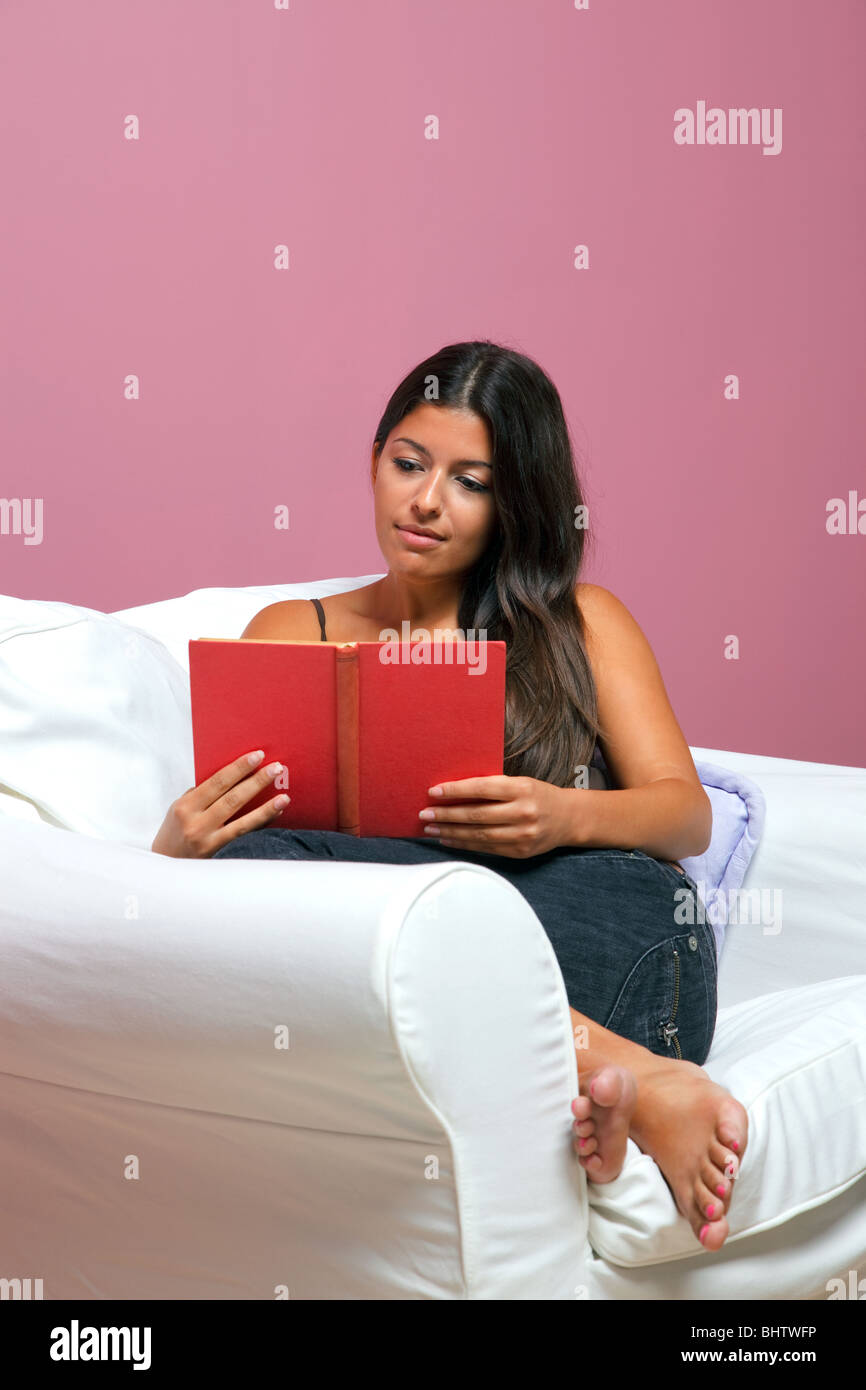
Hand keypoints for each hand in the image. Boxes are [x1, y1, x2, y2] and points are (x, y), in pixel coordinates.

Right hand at [151, 750, 288, 857]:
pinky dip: (260, 823)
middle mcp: (196, 822)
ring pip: (242, 821)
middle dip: (256, 782)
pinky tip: (275, 814)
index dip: (239, 768)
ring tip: (284, 797)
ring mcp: (207, 840)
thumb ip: (203, 793)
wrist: (165, 863)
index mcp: (186, 805)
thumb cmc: (176, 829)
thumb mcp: (180, 807)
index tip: (257, 756)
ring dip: (266, 808)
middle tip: (276, 768)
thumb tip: (236, 775)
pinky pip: (243, 836)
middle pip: (232, 798)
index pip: (217, 782)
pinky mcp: (217, 854)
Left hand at [417, 775, 572, 858]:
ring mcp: (523, 835)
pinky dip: (464, 844)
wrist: (569, 818)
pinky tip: (449, 839)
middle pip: (476, 815)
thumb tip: (454, 792)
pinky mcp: (521, 852)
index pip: (482, 788)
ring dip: (451, 832)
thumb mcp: (520, 783)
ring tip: (431, 829)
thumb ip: (493, 787)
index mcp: (522, 789)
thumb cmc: (538, 795)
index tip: (433, 792)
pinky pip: (487, 848)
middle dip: (446, 814)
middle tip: (425, 814)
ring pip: (479, 835)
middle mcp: (523, 812)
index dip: (455, 791)